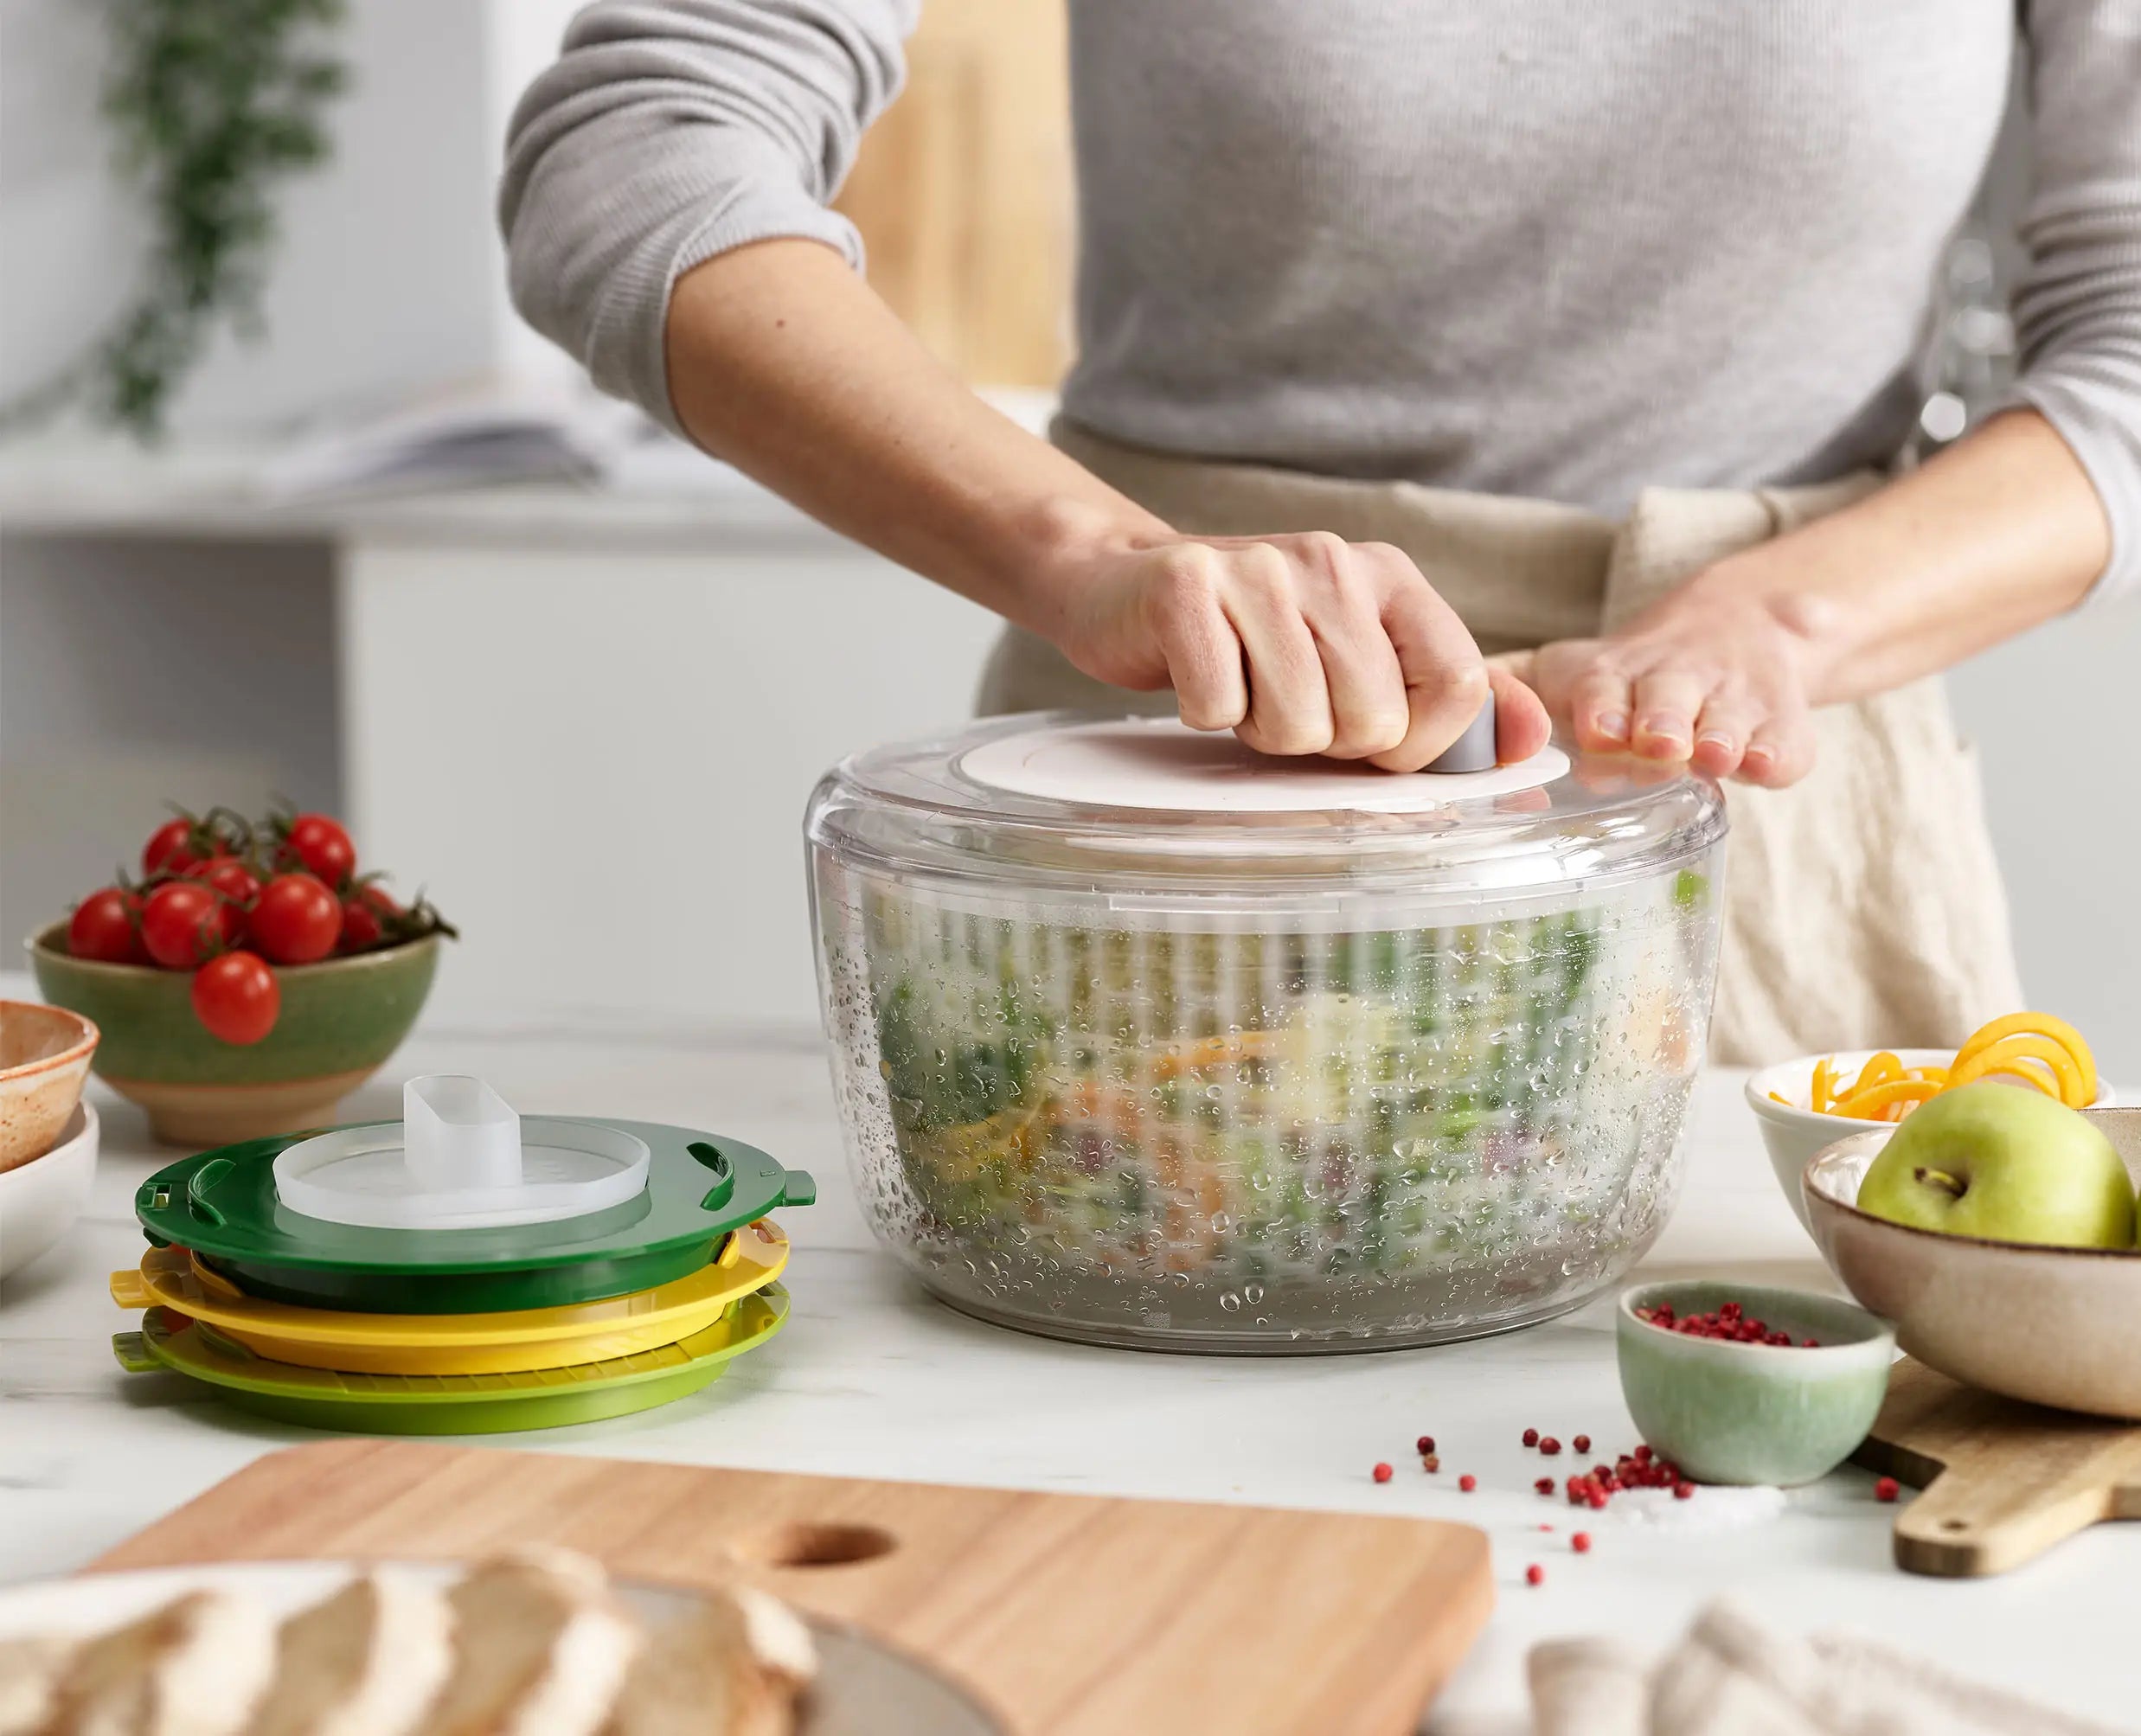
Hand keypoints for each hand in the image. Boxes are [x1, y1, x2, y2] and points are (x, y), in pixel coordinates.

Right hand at [1035, 516, 1551, 772]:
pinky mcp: (1186, 588)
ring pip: (1297, 722)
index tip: (1372, 745)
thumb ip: (1446, 699)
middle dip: (1322, 744)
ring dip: (1258, 733)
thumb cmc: (1247, 642)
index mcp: (1390, 576)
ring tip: (1240, 689)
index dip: (1420, 745)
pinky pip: (1216, 707)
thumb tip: (1533, 739)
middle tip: (1282, 705)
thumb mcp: (1353, 660)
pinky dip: (1202, 714)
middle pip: (1373, 720)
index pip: (1460, 684)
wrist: (1120, 583)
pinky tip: (1196, 674)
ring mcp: (1258, 569)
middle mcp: (1333, 560)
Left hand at [1496, 580, 1821, 785]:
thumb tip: (1436, 714)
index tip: (1597, 727)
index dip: (1603, 705)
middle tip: (1654, 741)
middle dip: (1660, 720)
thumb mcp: (1564, 668)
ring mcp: (1731, 705)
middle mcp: (1674, 684)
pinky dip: (1776, 755)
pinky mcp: (1781, 727)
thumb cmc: (1626, 672)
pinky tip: (1763, 764)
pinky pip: (1785, 745)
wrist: (1741, 625)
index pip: (1604, 686)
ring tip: (1711, 753)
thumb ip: (1504, 685)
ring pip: (1727, 720)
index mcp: (1614, 676)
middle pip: (1668, 700)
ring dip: (1719, 736)